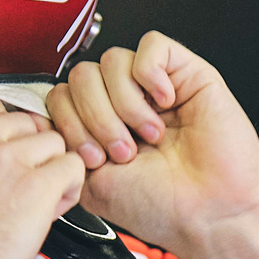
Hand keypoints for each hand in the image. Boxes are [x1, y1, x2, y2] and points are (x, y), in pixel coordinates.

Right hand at [0, 98, 85, 258]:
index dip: (9, 136)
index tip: (7, 158)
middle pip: (30, 125)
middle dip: (32, 155)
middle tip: (21, 190)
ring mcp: (6, 159)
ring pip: (55, 143)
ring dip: (52, 172)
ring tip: (34, 204)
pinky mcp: (34, 185)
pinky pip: (73, 167)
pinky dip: (69, 190)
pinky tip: (50, 210)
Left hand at [46, 32, 258, 258]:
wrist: (211, 213)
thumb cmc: (163, 207)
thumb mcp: (92, 185)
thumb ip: (67, 148)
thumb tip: (48, 121)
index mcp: (100, 128)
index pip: (61, 96)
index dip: (70, 124)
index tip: (93, 159)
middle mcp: (124, 104)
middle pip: (81, 75)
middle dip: (96, 117)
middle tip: (124, 150)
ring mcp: (155, 87)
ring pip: (112, 60)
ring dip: (125, 103)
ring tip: (150, 133)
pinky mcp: (187, 73)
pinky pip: (151, 45)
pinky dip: (151, 75)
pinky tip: (165, 104)